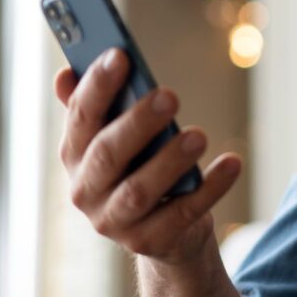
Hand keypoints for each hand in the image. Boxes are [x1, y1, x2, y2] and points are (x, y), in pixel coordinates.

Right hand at [54, 48, 242, 266]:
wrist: (162, 230)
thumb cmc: (137, 166)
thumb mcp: (114, 136)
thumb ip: (93, 106)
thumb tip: (65, 72)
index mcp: (74, 155)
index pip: (80, 117)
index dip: (97, 85)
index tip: (120, 55)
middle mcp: (86, 190)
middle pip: (108, 155)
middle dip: (138, 123)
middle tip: (170, 95)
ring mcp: (115, 222)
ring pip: (139, 191)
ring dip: (170, 161)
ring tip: (199, 135)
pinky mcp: (150, 242)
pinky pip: (182, 214)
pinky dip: (209, 189)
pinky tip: (232, 162)